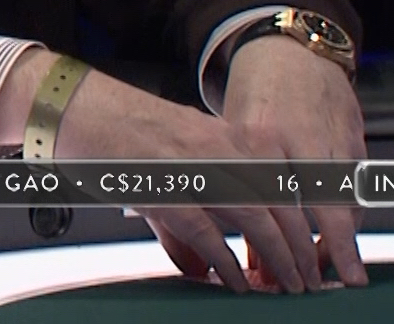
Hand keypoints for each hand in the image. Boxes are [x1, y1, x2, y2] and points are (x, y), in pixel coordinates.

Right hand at [51, 66, 332, 293]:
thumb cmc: (122, 132)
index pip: (288, 180)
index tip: (317, 249)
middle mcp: (223, 148)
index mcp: (230, 135)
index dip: (307, 219)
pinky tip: (236, 284)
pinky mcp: (169, 191)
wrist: (76, 106)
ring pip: (260, 220)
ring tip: (290, 286)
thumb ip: (196, 208)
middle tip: (310, 279)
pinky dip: (228, 265)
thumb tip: (203, 268)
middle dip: (302, 247)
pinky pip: (212, 236)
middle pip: (283, 204)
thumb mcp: (175, 158)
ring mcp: (198, 169)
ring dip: (280, 259)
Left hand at [219, 36, 368, 287]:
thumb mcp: (234, 135)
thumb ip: (242, 185)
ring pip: (350, 196)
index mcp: (260, 134)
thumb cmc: (253, 97)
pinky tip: (342, 235)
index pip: (277, 198)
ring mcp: (334, 134)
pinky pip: (360, 184)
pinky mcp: (356, 135)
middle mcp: (302, 135)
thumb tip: (247, 247)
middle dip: (334, 244)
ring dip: (346, 236)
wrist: (291, 50)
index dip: (285, 239)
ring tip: (335, 266)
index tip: (286, 270)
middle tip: (341, 279)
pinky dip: (353, 212)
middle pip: (325, 200)